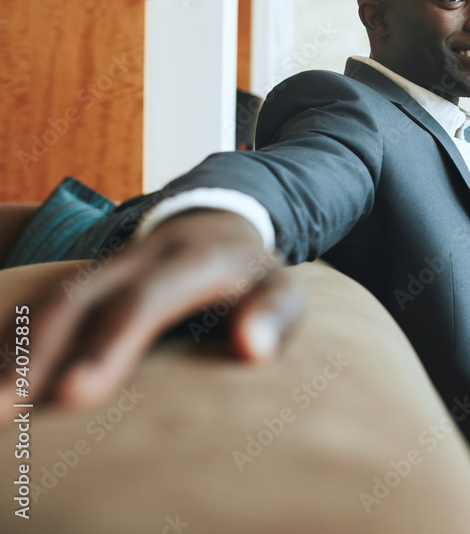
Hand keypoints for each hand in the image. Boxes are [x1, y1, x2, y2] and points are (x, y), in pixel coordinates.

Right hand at [0, 210, 303, 417]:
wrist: (220, 222)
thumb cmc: (254, 273)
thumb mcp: (281, 288)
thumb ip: (274, 315)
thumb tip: (252, 349)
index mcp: (190, 261)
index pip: (144, 302)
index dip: (109, 344)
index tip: (76, 393)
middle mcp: (137, 259)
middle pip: (77, 299)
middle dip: (37, 353)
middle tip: (8, 408)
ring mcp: (103, 267)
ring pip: (47, 301)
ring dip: (13, 351)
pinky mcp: (84, 280)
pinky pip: (36, 304)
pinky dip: (9, 340)